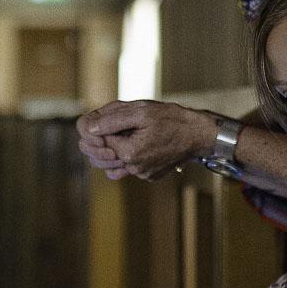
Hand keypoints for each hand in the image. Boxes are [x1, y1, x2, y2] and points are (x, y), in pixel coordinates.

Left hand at [75, 100, 217, 180]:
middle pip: (101, 156)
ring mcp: (142, 174)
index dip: (97, 126)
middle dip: (102, 138)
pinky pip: (129, 168)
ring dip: (113, 149)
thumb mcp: (141, 111)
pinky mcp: (149, 175)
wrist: (197, 134)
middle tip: (113, 122)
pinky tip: (138, 142)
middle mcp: (134, 168)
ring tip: (126, 132)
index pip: (98, 140)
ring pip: (113, 164)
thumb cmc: (172, 119)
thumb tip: (89, 127)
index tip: (105, 115)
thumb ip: (112, 119)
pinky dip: (128, 156)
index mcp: (129, 153)